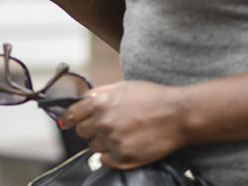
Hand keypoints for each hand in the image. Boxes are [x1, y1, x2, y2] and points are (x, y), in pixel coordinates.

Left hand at [62, 81, 188, 168]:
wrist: (178, 115)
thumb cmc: (152, 97)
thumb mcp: (122, 86)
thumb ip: (100, 93)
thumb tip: (82, 99)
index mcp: (99, 103)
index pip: (71, 115)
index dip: (70, 118)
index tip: (69, 122)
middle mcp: (103, 123)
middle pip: (82, 132)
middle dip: (91, 128)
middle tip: (107, 125)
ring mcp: (113, 142)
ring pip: (93, 147)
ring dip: (102, 142)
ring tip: (120, 134)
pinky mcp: (124, 158)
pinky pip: (105, 160)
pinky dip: (110, 155)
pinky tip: (123, 146)